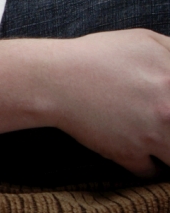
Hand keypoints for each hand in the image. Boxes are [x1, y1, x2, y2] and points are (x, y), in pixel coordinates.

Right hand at [45, 29, 169, 176]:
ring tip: (160, 144)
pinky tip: (143, 154)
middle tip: (162, 124)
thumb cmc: (98, 56)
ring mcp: (151, 137)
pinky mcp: (128, 155)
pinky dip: (149, 166)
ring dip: (169, 152)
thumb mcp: (145, 41)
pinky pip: (151, 172)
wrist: (53, 79)